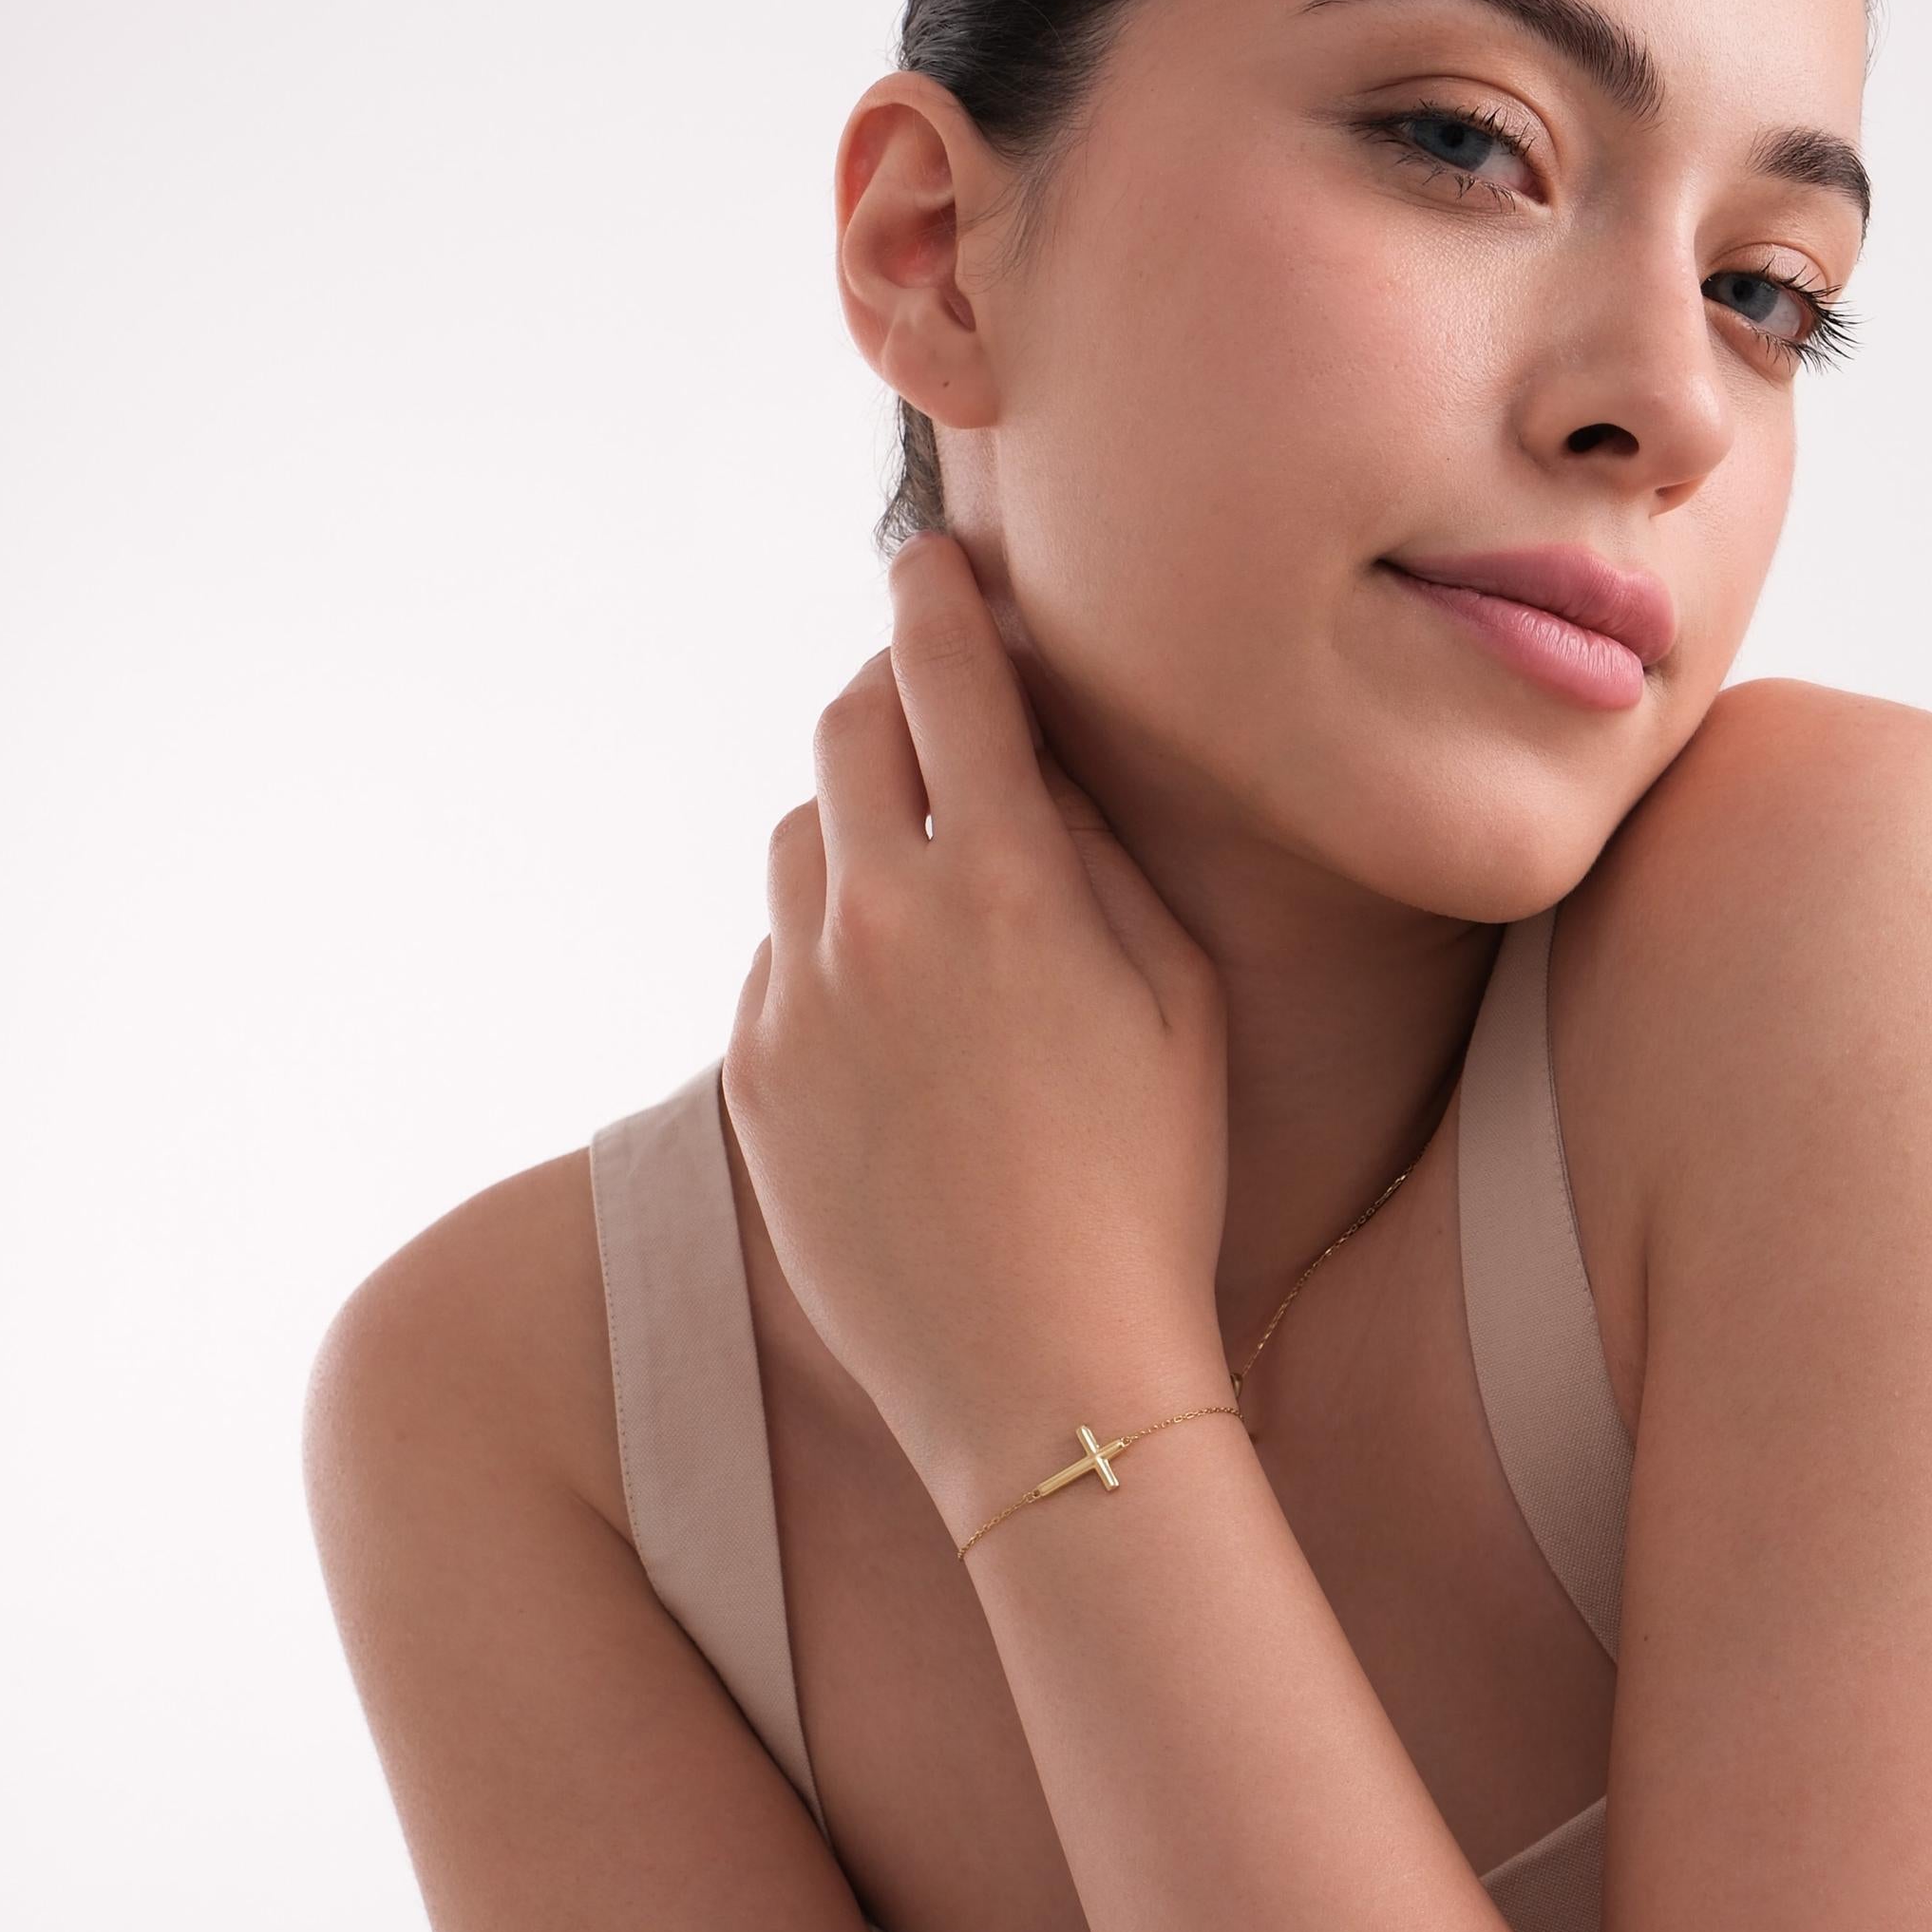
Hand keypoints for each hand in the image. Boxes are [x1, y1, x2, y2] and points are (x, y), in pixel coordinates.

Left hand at [722, 531, 1231, 1523]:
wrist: (1043, 1370)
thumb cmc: (1152, 1184)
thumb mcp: (1176, 1002)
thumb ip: (1101, 862)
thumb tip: (1038, 775)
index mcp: (1005, 883)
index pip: (949, 678)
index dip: (937, 599)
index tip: (929, 561)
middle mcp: (882, 918)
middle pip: (848, 733)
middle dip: (885, 692)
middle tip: (925, 700)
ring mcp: (800, 999)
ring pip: (801, 841)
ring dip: (853, 820)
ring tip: (919, 871)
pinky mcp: (754, 1076)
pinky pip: (778, 957)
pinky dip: (829, 942)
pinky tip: (896, 1011)